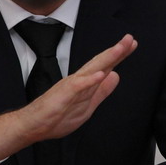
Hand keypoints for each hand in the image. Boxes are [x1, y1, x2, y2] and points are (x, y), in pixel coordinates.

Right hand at [0, 34, 137, 162]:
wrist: (34, 125)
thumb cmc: (58, 116)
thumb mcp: (88, 105)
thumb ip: (102, 91)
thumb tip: (116, 76)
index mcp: (86, 83)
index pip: (105, 66)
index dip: (119, 55)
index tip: (132, 44)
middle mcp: (79, 80)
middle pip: (101, 63)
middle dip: (116, 51)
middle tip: (130, 39)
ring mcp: (71, 86)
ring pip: (91, 69)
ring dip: (106, 59)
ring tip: (119, 48)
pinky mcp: (63, 95)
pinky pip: (78, 87)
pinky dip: (89, 80)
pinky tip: (100, 74)